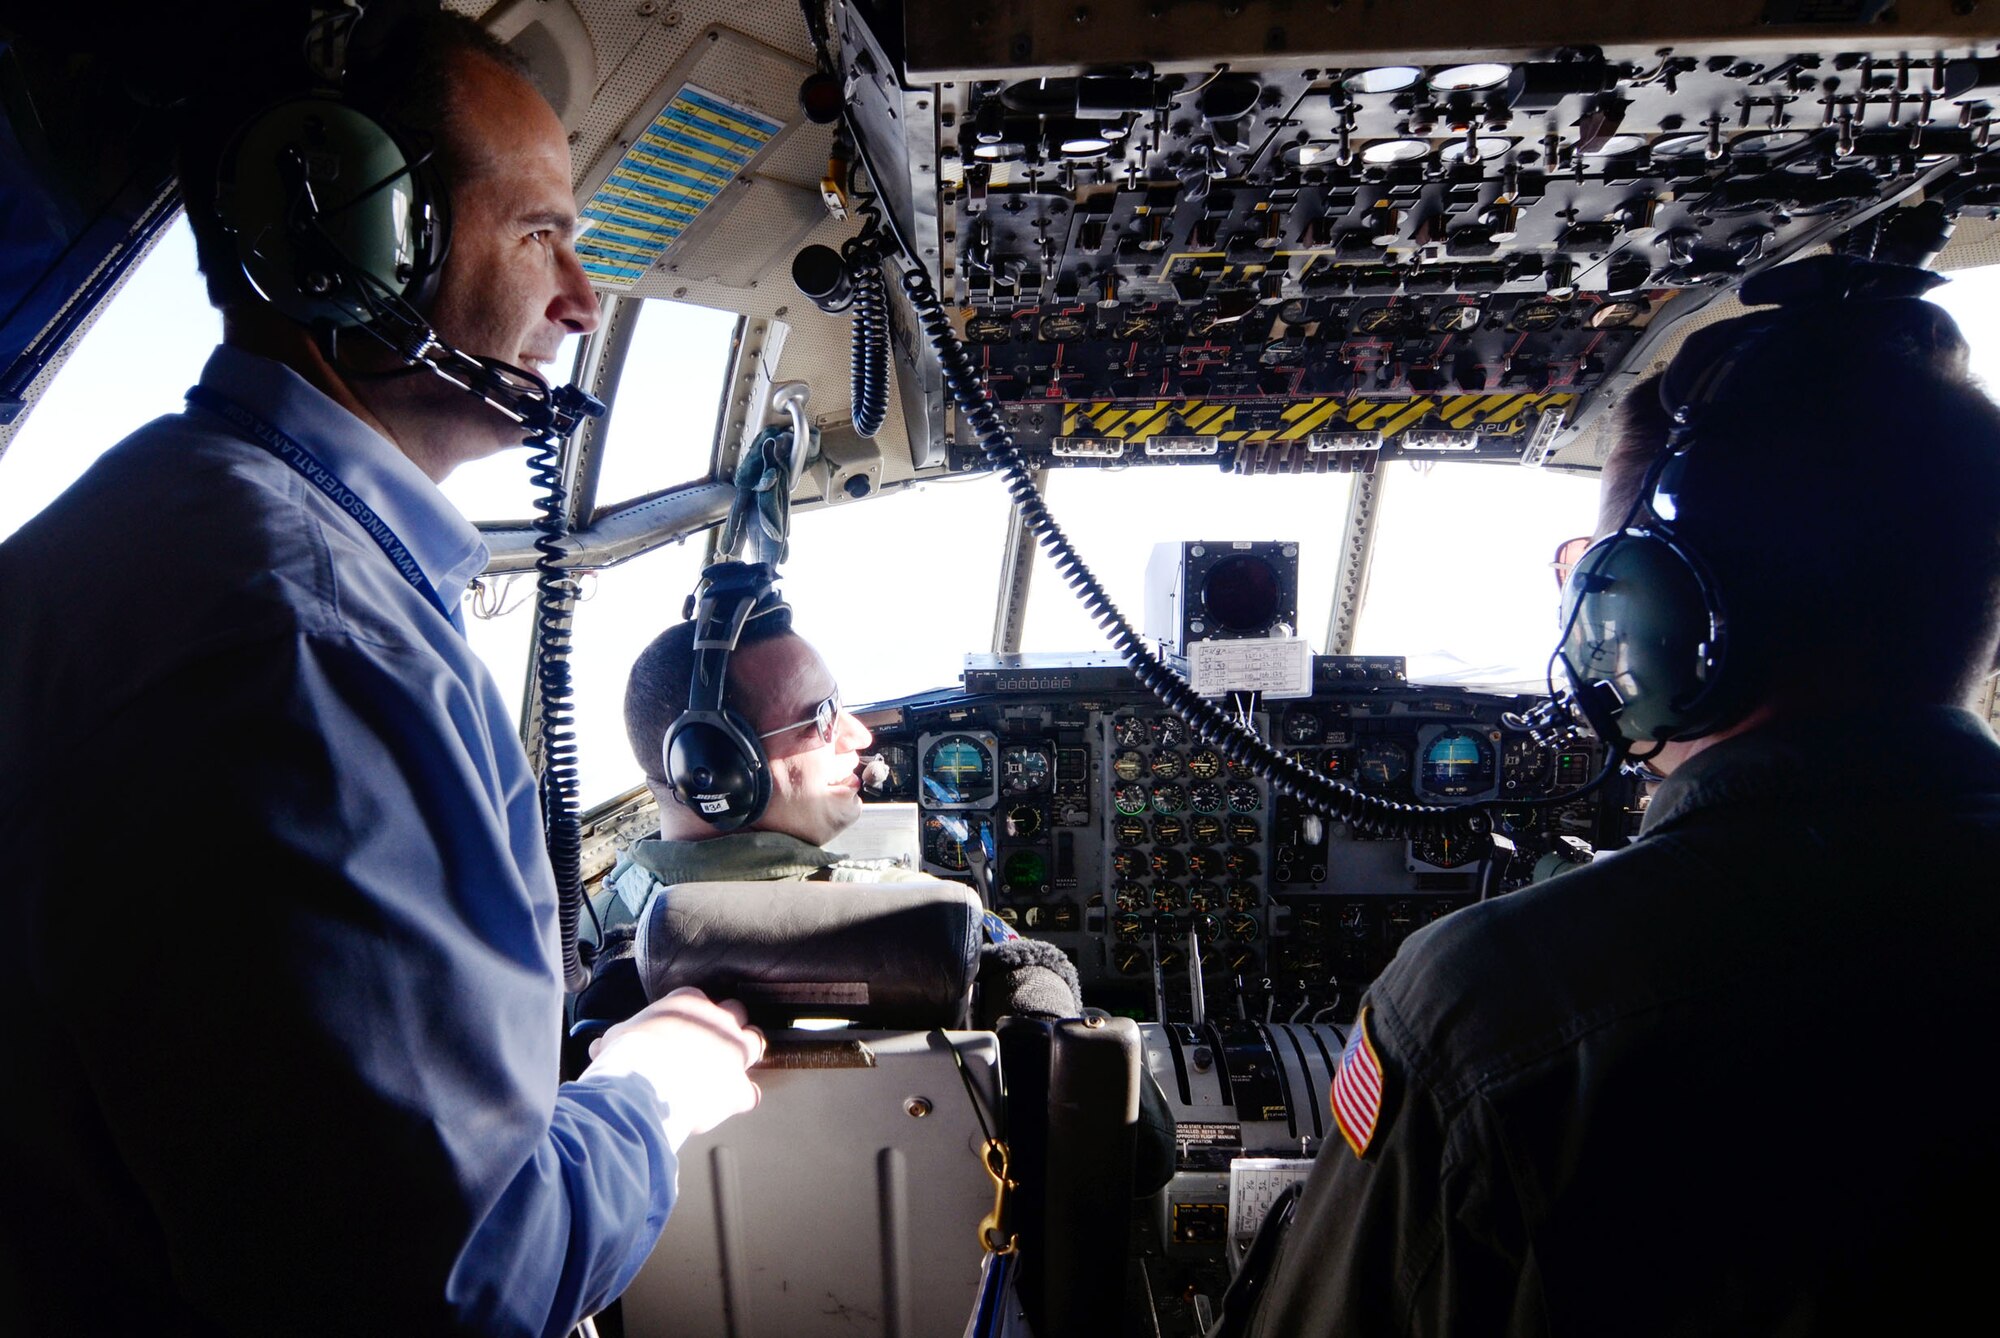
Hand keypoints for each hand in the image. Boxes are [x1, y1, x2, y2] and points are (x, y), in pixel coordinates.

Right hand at [586, 987, 764, 1145]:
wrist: (643, 1084)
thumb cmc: (627, 1055)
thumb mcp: (617, 1037)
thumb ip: (618, 1038)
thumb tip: (601, 1048)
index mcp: (688, 1002)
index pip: (697, 999)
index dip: (691, 1015)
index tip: (682, 1028)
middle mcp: (717, 1020)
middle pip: (735, 1012)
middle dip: (727, 1026)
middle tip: (711, 1044)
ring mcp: (733, 1052)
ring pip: (755, 1042)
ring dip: (744, 1054)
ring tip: (729, 1068)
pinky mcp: (737, 1086)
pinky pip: (749, 1093)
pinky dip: (741, 1098)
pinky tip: (730, 1104)